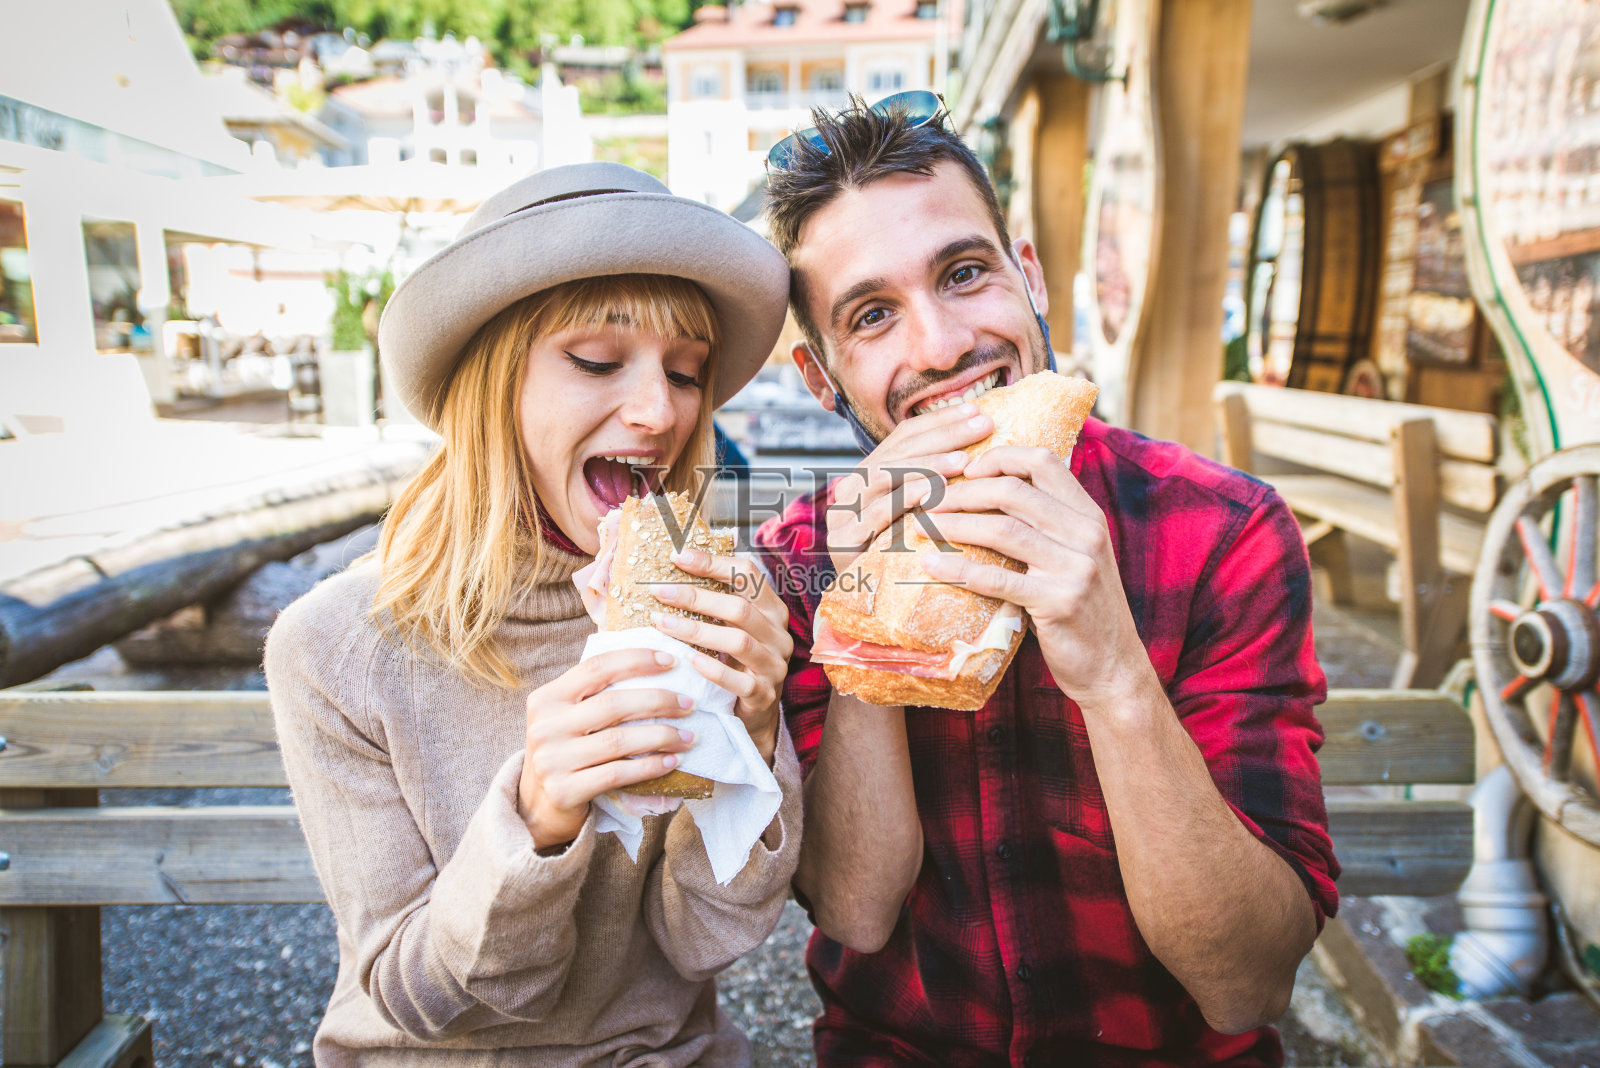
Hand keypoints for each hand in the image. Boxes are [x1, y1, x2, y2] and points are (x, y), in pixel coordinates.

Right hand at [519, 649, 696, 849]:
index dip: (636, 660)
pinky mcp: (565, 790)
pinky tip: (671, 762)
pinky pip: (616, 774)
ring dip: (661, 736)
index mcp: (547, 698)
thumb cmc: (565, 752)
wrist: (536, 807)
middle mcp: (545, 726)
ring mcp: (552, 760)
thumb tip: (655, 663)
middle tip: (689, 703)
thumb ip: (594, 694)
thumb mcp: (567, 717)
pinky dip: (649, 767)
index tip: (671, 660)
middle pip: (613, 704)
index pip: (596, 667)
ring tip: (687, 736)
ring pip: (618, 740)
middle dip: (659, 701)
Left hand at [648, 548, 794, 764]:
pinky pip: (739, 681)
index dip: (713, 563)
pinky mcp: (764, 694)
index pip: (748, 575)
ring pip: (738, 641)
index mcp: (771, 610)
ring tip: (662, 623)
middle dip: (696, 596)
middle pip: (739, 607)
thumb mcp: (731, 628)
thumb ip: (714, 601)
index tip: (677, 556)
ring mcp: (774, 665)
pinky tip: (688, 660)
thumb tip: (672, 565)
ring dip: (697, 630)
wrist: (753, 713)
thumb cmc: (735, 662)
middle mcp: (778, 634)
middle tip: (660, 591)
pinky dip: (713, 669)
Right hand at [825, 402, 992, 573]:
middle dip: (942, 434)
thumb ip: (935, 486)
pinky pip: (878, 512)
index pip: (904, 435)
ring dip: (926, 464)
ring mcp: (844, 513)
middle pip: (898, 449)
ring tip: (964, 459)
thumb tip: (981, 451)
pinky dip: (907, 497)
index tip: (976, 409)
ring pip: (884, 475)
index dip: (940, 420)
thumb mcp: (918, 517)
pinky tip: (937, 491)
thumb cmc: (905, 561)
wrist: (867, 611)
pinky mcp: (845, 541)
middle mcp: (851, 488)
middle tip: (981, 424)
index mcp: (868, 475)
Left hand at [917, 446, 1157, 710]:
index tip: (964, 469)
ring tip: (922, 526)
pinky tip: (931, 566)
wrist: (1113, 666)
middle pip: (1014, 492)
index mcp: (1088, 515)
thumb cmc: (1082, 609)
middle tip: (929, 500)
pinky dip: (959, 569)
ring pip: (1002, 530)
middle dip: (963, 492)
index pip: (1043, 461)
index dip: (1000, 457)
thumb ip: (1047, 526)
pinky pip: (998, 579)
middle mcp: (1086, 534)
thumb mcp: (1075, 556)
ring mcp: (1075, 568)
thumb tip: (989, 493)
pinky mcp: (1058, 603)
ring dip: (954, 525)